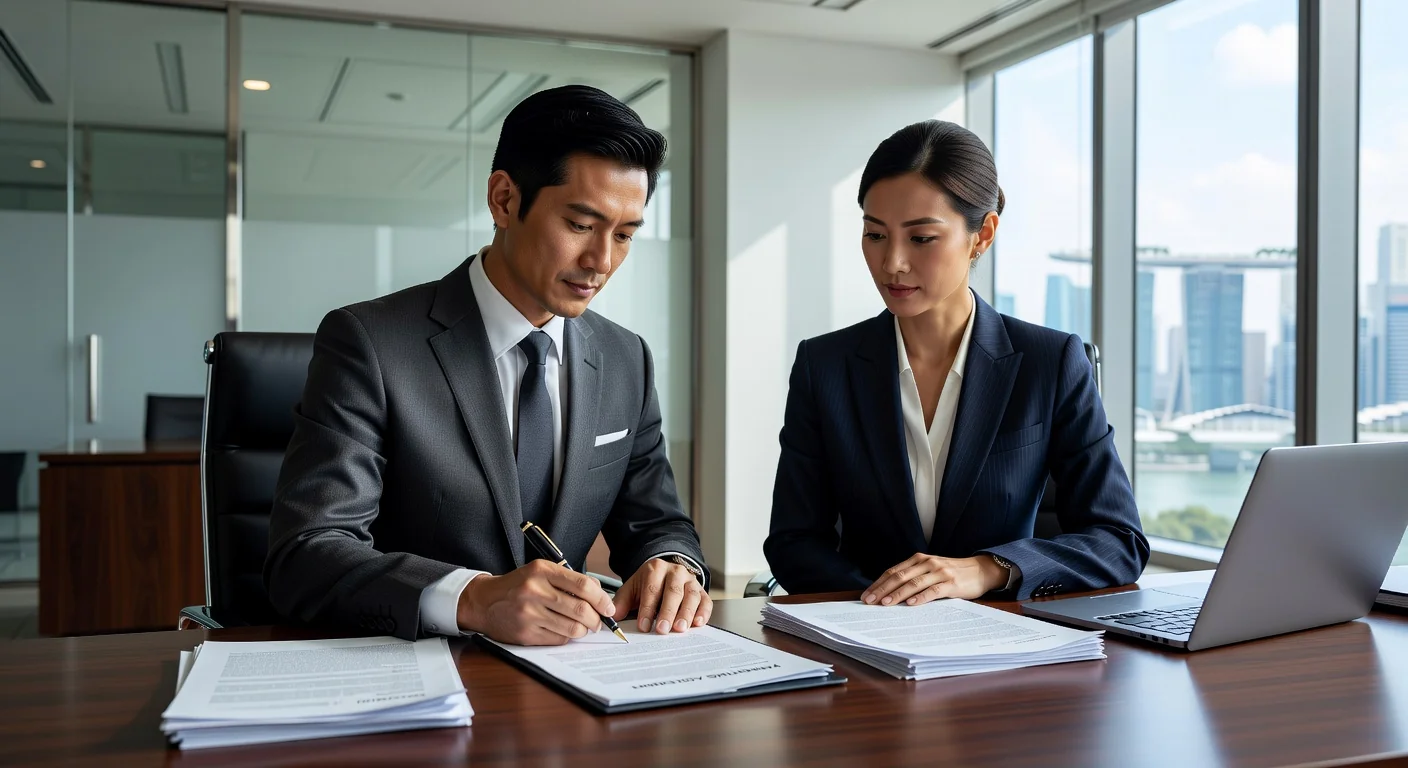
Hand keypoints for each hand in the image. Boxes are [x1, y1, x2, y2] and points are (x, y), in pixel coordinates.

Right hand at [456, 560, 614, 645]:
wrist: (484, 602)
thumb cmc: (518, 586)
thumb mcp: (540, 572)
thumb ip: (568, 580)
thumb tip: (599, 595)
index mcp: (542, 571)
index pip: (582, 585)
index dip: (601, 599)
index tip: (609, 607)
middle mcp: (535, 590)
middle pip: (580, 609)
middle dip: (596, 619)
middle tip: (598, 622)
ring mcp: (529, 613)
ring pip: (572, 628)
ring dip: (583, 630)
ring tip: (582, 627)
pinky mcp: (526, 633)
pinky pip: (558, 639)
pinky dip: (566, 637)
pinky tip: (562, 630)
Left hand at [612, 558, 711, 634]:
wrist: (665, 573)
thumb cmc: (648, 585)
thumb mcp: (632, 589)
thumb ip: (621, 603)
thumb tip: (613, 617)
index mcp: (655, 569)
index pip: (652, 589)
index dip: (647, 609)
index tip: (644, 626)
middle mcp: (675, 572)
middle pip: (673, 591)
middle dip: (668, 612)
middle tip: (663, 629)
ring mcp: (690, 581)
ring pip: (692, 595)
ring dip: (686, 613)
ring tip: (680, 628)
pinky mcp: (702, 590)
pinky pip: (706, 601)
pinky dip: (703, 612)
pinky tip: (697, 623)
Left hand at [861, 553, 1011, 606]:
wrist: (979, 570)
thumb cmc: (951, 573)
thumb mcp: (930, 570)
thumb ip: (913, 577)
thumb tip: (888, 594)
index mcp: (918, 559)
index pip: (893, 571)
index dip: (878, 583)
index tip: (866, 595)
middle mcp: (927, 563)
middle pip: (899, 577)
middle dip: (882, 590)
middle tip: (869, 602)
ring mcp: (939, 572)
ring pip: (913, 583)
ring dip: (897, 594)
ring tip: (885, 604)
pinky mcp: (951, 583)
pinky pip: (933, 591)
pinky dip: (921, 597)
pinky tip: (911, 604)